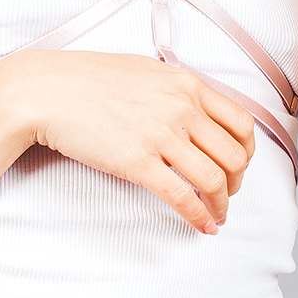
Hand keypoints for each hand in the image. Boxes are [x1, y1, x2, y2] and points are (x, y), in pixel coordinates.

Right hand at [13, 49, 255, 234]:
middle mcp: (181, 107)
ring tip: (217, 215)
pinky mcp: (138, 162)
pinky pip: (182, 197)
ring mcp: (161, 135)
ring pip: (214, 179)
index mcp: (187, 83)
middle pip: (235, 155)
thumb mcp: (146, 71)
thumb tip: (197, 111)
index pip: (242, 122)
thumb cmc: (91, 79)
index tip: (239, 166)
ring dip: (222, 204)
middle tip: (227, 194)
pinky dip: (199, 217)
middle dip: (238, 182)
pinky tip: (203, 226)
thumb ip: (177, 89)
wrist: (50, 91)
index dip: (247, 152)